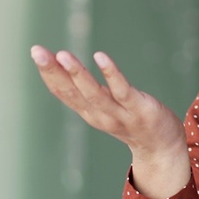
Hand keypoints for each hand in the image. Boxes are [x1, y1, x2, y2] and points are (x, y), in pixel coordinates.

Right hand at [31, 46, 189, 198]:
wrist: (163, 147)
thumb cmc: (133, 121)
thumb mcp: (106, 106)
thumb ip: (88, 92)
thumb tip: (67, 67)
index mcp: (89, 113)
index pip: (63, 92)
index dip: (49, 73)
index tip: (36, 52)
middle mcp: (99, 116)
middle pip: (72, 92)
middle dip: (53, 71)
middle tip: (37, 51)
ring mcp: (119, 115)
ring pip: (94, 93)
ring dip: (77, 73)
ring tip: (63, 55)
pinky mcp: (139, 109)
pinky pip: (122, 91)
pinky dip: (110, 74)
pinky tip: (100, 57)